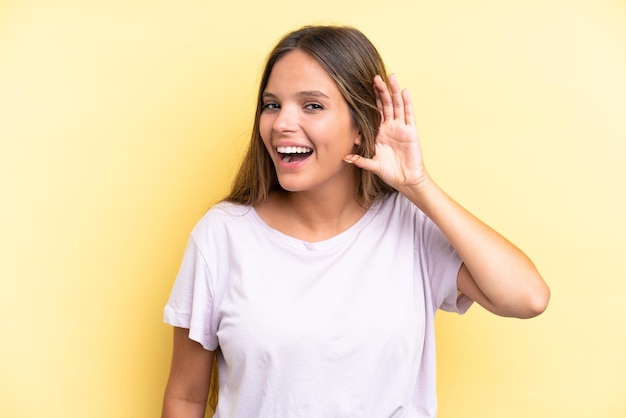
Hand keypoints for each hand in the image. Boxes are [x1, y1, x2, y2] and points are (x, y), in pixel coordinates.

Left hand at [344, 74, 428, 190]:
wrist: (406, 180)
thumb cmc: (390, 173)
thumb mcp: (372, 165)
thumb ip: (360, 160)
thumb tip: (345, 157)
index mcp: (381, 133)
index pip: (376, 112)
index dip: (372, 100)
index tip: (365, 87)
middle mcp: (391, 127)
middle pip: (386, 104)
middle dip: (381, 91)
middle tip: (375, 77)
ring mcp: (402, 128)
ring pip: (398, 105)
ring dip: (394, 91)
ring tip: (390, 77)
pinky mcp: (411, 132)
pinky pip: (409, 115)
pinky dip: (407, 103)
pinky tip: (404, 91)